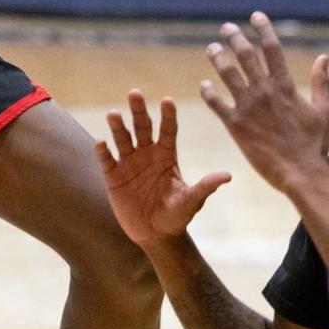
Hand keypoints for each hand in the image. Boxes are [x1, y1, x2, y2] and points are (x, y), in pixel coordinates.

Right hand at [95, 92, 230, 248]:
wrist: (156, 235)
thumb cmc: (176, 216)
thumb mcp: (191, 201)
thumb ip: (206, 186)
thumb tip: (228, 175)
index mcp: (166, 155)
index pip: (168, 130)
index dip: (168, 116)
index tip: (167, 100)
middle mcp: (147, 153)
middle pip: (142, 126)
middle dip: (138, 110)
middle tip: (135, 93)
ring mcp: (128, 163)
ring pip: (122, 138)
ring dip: (118, 126)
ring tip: (114, 114)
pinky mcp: (113, 176)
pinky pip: (106, 160)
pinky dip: (103, 151)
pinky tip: (101, 143)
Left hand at [202, 12, 328, 195]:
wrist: (300, 172)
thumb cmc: (316, 144)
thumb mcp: (325, 110)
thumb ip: (322, 83)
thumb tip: (324, 57)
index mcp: (285, 85)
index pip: (271, 48)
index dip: (263, 29)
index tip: (255, 16)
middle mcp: (264, 91)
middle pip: (245, 55)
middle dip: (234, 37)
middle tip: (226, 27)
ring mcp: (247, 106)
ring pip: (227, 73)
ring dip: (217, 57)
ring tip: (211, 48)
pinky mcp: (235, 124)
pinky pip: (216, 102)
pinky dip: (208, 91)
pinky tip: (204, 85)